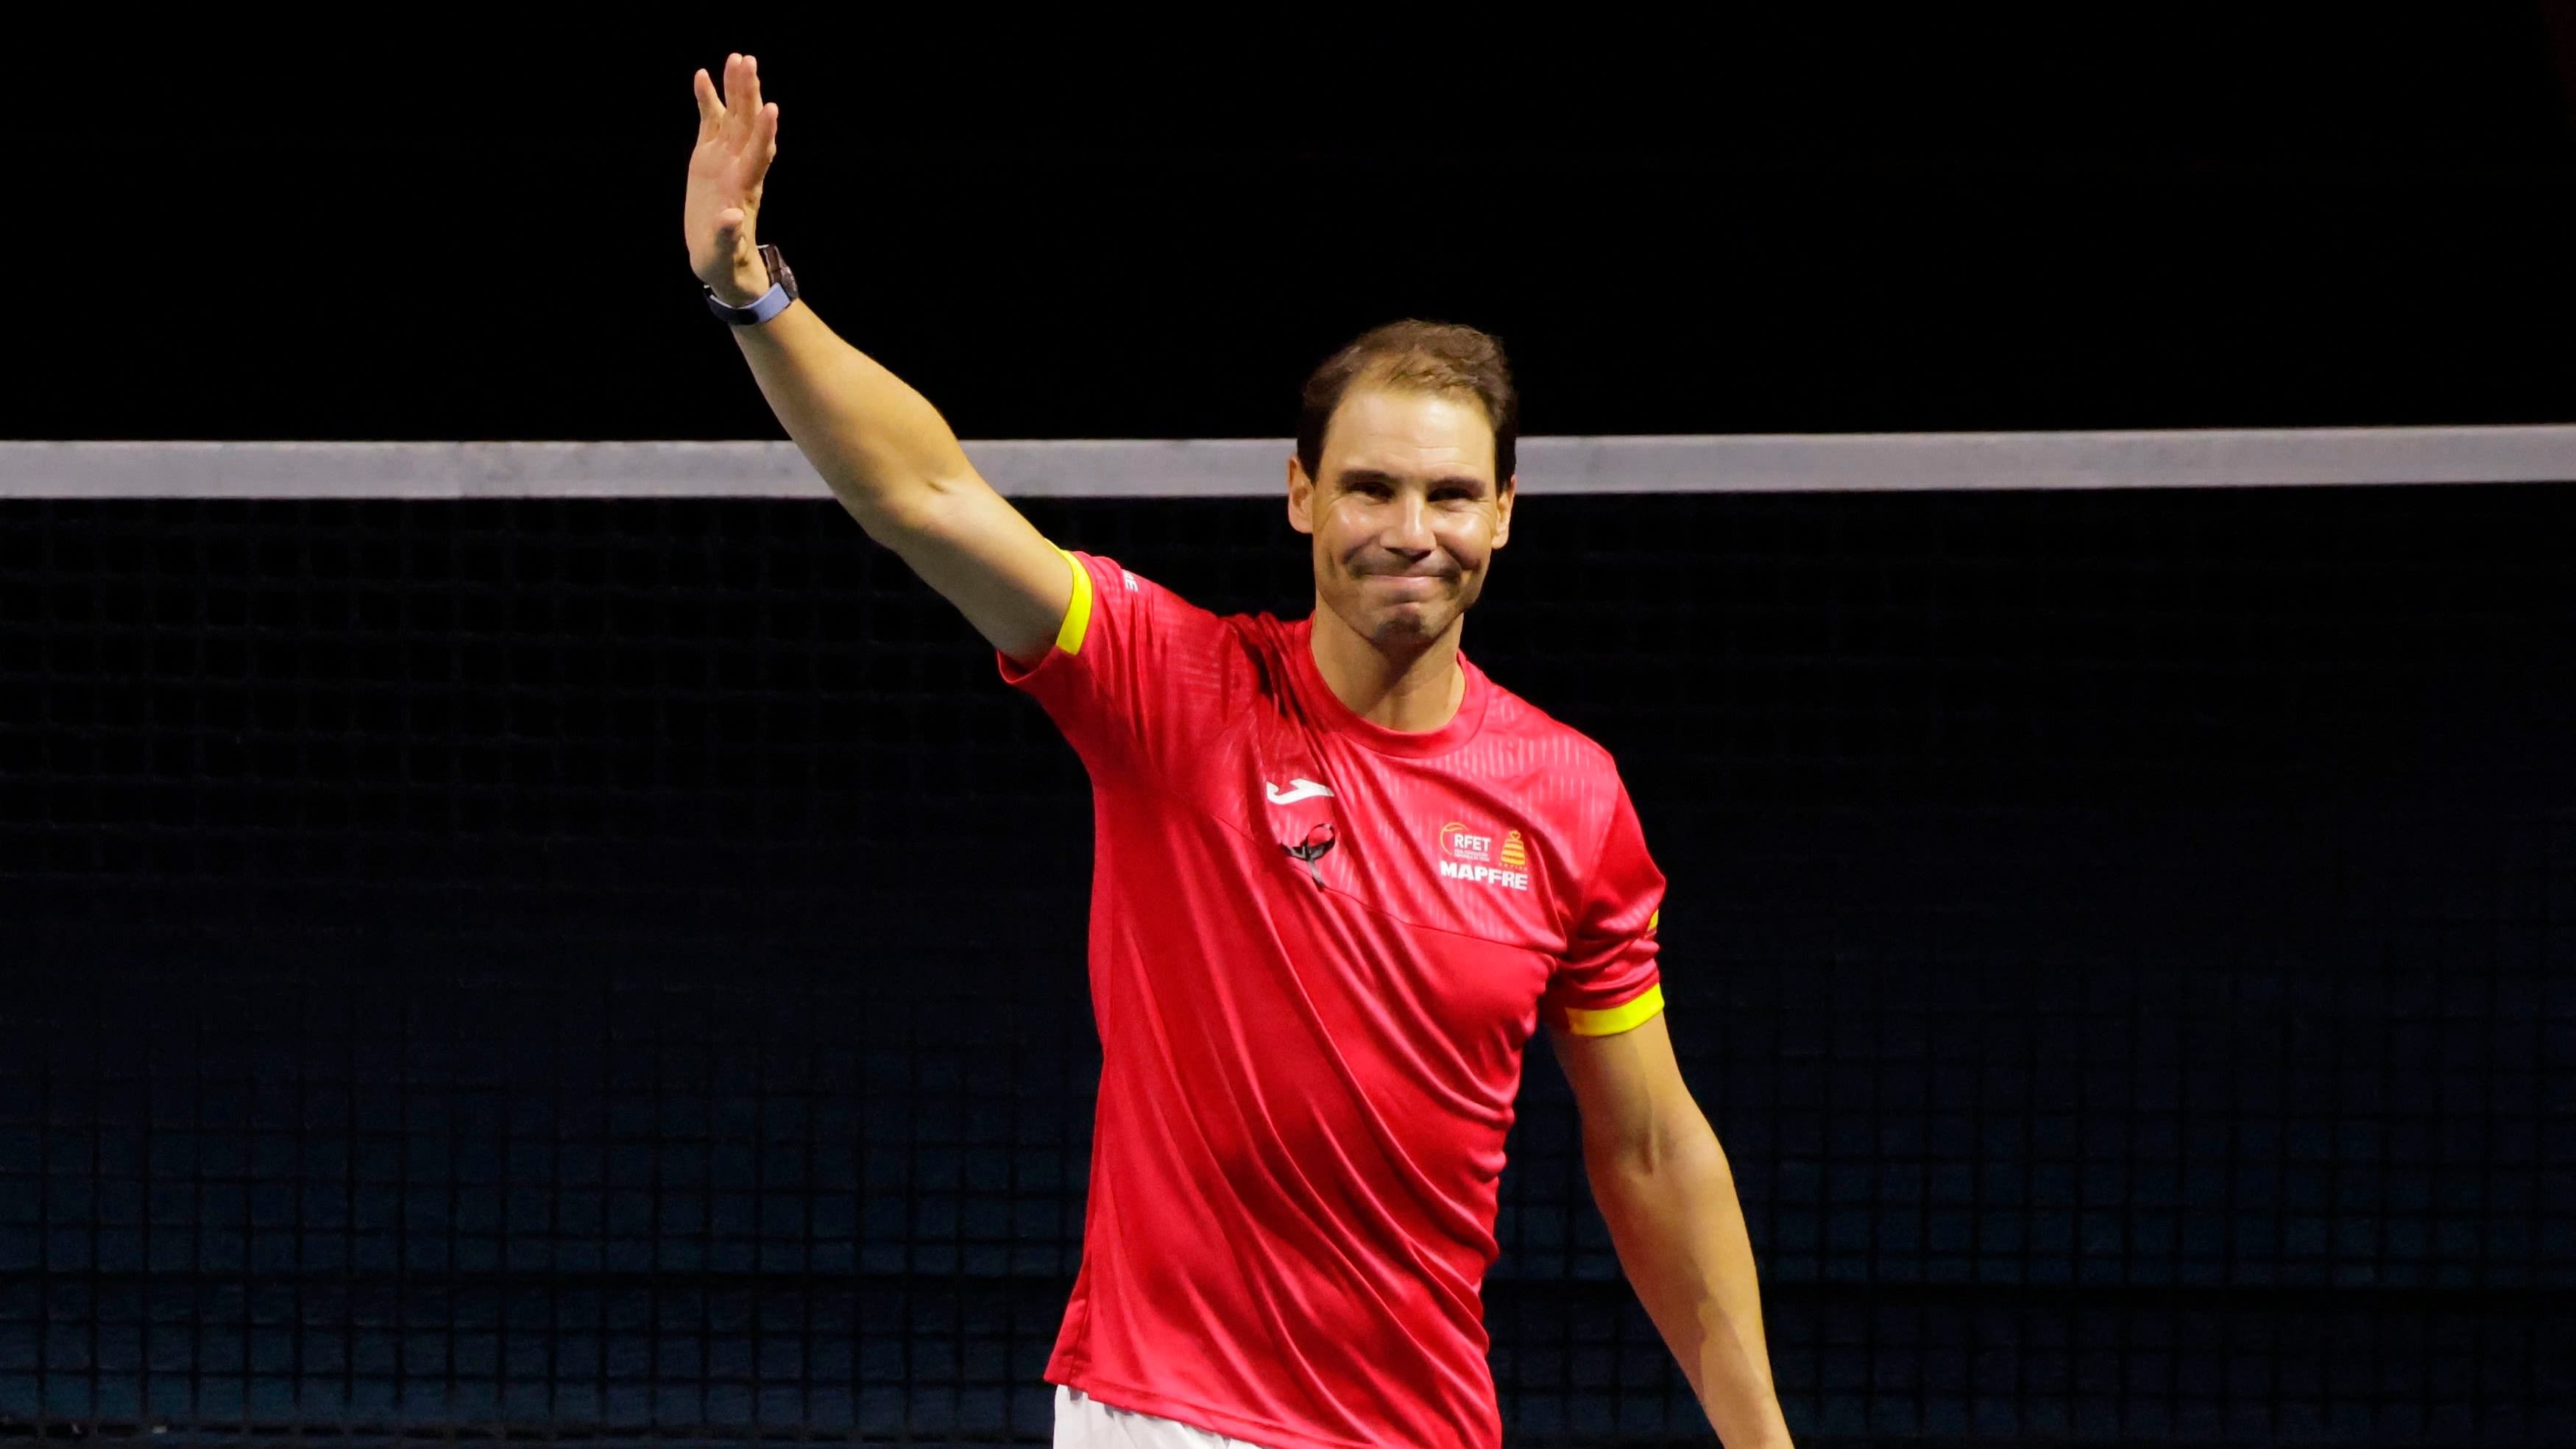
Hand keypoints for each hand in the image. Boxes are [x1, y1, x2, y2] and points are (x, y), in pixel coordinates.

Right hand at [686, 53, 780, 305]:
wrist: (720, 260)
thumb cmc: (724, 262)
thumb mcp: (724, 255)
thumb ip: (727, 237)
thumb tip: (730, 218)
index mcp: (743, 189)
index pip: (758, 155)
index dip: (764, 132)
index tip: (771, 108)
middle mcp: (738, 168)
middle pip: (747, 126)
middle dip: (749, 95)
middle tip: (749, 62)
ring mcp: (725, 160)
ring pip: (732, 118)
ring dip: (734, 89)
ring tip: (735, 58)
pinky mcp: (709, 158)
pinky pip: (710, 123)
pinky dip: (708, 101)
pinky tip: (702, 75)